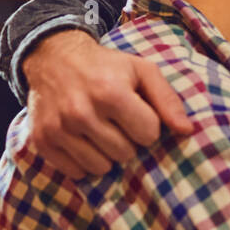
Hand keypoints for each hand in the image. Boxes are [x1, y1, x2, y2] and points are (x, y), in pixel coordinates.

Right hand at [22, 29, 193, 178]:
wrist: (53, 57)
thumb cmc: (106, 66)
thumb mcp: (142, 70)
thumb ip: (167, 100)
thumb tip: (187, 131)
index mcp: (110, 93)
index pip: (148, 135)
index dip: (148, 125)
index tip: (138, 114)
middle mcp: (81, 113)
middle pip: (125, 154)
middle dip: (128, 140)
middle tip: (117, 122)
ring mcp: (58, 129)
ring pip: (101, 167)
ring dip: (107, 154)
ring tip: (101, 131)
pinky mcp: (42, 141)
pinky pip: (76, 172)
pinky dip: (83, 161)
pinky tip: (83, 139)